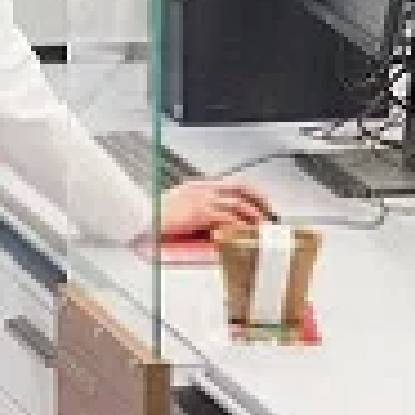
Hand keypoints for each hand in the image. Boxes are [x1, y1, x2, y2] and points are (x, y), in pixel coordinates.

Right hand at [158, 178, 275, 240]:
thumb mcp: (181, 205)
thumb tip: (215, 222)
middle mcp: (204, 188)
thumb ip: (199, 208)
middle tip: (269, 212)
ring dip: (253, 214)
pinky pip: (227, 217)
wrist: (144, 217)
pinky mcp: (201, 212)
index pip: (233, 183)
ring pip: (237, 203)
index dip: (251, 192)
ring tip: (262, 225)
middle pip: (240, 188)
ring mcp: (203, 199)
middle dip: (258, 199)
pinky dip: (239, 224)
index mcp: (200, 186)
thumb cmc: (158, 215)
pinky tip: (246, 231)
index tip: (262, 202)